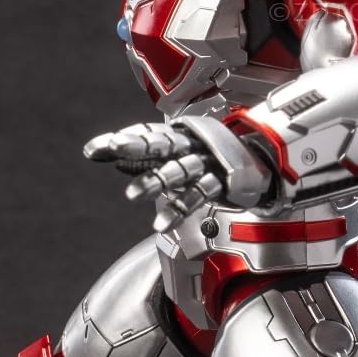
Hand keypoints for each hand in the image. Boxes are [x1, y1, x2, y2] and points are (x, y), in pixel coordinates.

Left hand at [84, 117, 271, 231]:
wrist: (264, 159)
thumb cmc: (214, 157)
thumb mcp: (180, 153)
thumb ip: (145, 156)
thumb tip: (108, 157)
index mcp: (181, 135)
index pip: (147, 133)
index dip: (122, 139)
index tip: (93, 150)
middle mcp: (193, 145)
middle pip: (163, 143)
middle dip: (139, 145)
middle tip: (115, 149)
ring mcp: (209, 162)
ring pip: (179, 170)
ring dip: (156, 181)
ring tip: (131, 195)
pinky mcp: (224, 181)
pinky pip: (199, 195)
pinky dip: (179, 209)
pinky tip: (160, 223)